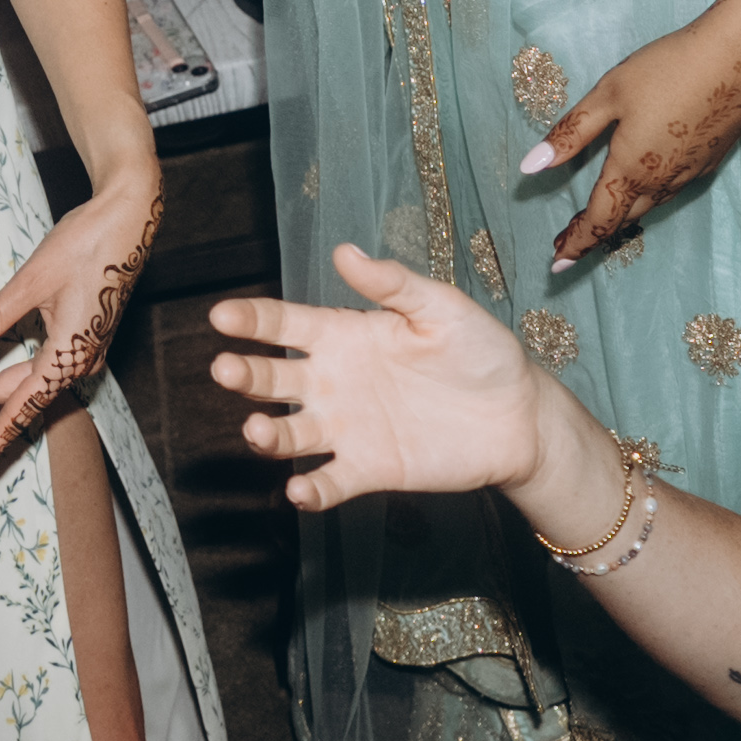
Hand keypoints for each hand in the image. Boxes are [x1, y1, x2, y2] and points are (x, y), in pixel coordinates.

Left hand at [0, 170, 162, 495]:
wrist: (130, 218)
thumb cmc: (87, 245)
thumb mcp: (33, 280)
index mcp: (69, 355)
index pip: (21, 408)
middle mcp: (78, 361)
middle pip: (18, 400)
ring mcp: (81, 350)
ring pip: (27, 385)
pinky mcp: (80, 336)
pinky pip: (40, 369)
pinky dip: (11, 379)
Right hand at [211, 243, 553, 511]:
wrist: (519, 417)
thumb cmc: (482, 353)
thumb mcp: (441, 308)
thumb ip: (393, 284)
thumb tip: (345, 251)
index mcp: (344, 335)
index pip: (284, 325)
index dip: (250, 320)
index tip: (221, 315)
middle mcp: (334, 383)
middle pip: (272, 380)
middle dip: (244, 376)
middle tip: (226, 371)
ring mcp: (347, 429)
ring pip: (290, 434)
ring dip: (268, 436)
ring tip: (260, 432)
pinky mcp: (367, 470)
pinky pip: (328, 482)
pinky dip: (309, 490)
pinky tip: (300, 489)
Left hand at [529, 0, 740, 268]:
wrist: (738, 59)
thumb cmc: (666, 70)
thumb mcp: (608, 94)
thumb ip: (570, 134)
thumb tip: (529, 168)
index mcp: (630, 168)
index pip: (598, 219)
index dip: (576, 243)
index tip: (556, 263)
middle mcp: (662, 182)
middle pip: (623, 219)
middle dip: (593, 233)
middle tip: (567, 241)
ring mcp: (690, 175)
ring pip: (649, 207)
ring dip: (621, 217)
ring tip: (600, 217)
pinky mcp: (709, 162)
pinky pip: (672, 192)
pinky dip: (649, 200)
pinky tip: (644, 187)